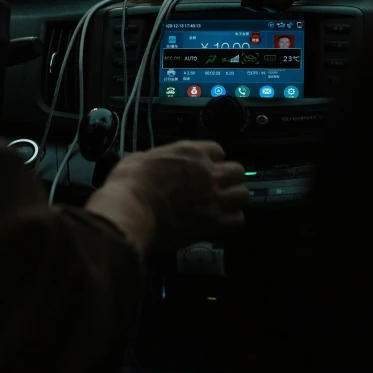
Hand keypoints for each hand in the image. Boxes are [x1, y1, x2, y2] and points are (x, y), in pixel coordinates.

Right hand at [100, 141, 247, 250]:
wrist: (130, 209)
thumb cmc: (130, 182)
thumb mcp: (141, 158)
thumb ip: (158, 159)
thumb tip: (155, 165)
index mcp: (191, 152)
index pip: (218, 150)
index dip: (212, 160)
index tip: (206, 167)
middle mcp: (207, 172)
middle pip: (238, 171)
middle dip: (230, 178)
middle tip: (219, 186)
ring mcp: (213, 197)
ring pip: (243, 194)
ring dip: (234, 198)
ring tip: (223, 204)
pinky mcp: (212, 222)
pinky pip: (238, 220)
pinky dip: (231, 221)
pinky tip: (220, 222)